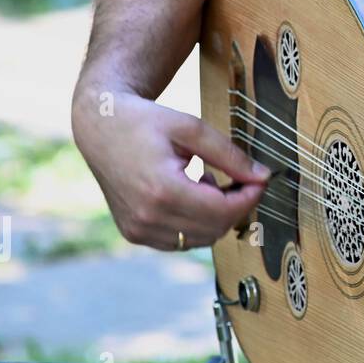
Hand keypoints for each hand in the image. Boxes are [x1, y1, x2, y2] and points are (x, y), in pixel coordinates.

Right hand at [72, 87, 269, 250]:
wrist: (101, 128)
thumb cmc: (146, 122)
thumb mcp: (192, 128)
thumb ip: (230, 155)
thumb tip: (262, 177)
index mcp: (162, 190)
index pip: (223, 211)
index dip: (249, 198)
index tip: (260, 180)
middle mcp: (147, 217)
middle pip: (215, 228)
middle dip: (236, 206)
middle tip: (238, 178)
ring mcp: (138, 230)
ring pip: (200, 238)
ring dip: (215, 214)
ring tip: (205, 180)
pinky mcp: (134, 233)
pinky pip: (180, 239)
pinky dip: (195, 221)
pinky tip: (189, 192)